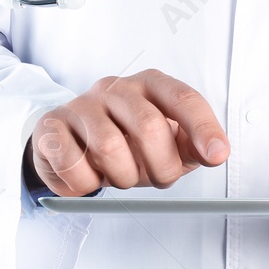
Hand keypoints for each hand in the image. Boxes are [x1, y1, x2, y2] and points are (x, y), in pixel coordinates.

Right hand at [25, 69, 228, 195]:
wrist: (71, 143)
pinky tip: (88, 176)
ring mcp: (82, 104)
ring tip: (120, 176)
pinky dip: (85, 183)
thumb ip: (193, 146)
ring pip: (109, 148)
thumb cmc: (127, 142)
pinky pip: (72, 163)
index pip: (183, 98)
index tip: (217, 156)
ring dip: (122, 177)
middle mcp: (116, 87)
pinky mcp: (52, 125)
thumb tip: (216, 152)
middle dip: (161, 166)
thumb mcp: (167, 143)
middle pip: (148, 125)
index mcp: (151, 84)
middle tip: (158, 180)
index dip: (203, 128)